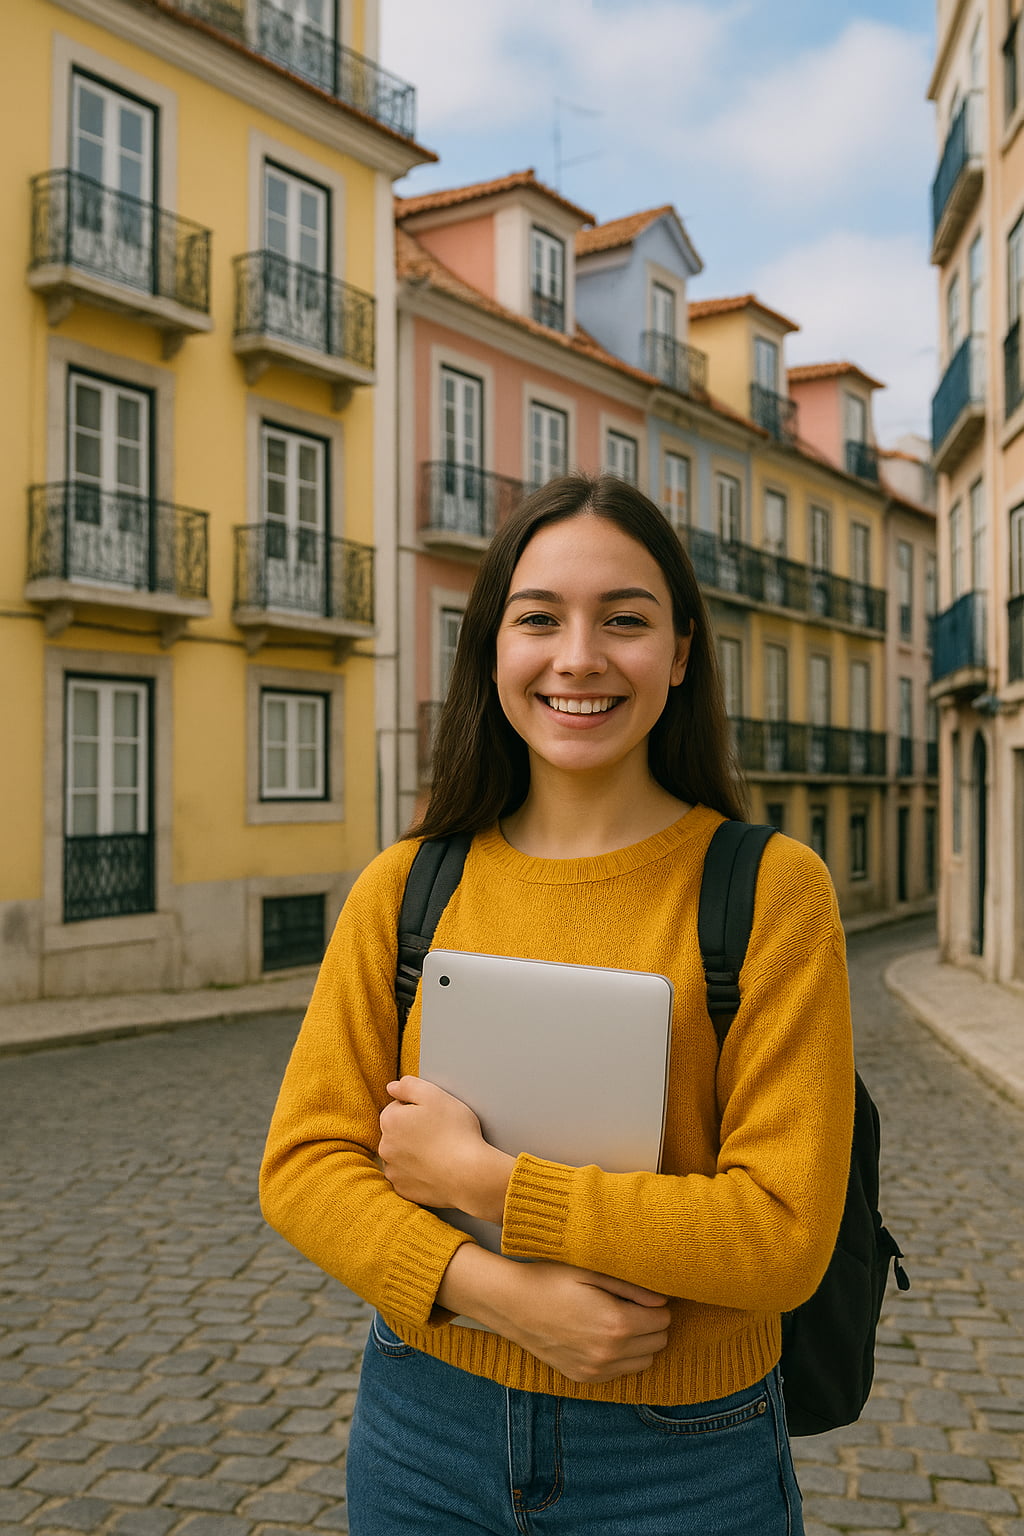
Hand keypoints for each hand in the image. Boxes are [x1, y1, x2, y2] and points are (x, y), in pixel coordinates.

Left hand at [378, 1076, 513, 1219]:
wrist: (469, 1174)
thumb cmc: (455, 1133)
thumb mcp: (435, 1095)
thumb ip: (409, 1085)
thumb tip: (392, 1087)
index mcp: (390, 1120)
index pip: (397, 1107)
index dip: (417, 1109)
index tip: (434, 1116)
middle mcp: (385, 1147)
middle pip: (397, 1132)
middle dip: (413, 1130)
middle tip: (439, 1132)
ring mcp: (393, 1171)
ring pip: (401, 1155)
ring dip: (414, 1152)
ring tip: (439, 1152)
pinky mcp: (403, 1190)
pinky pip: (407, 1176)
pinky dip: (418, 1173)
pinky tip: (436, 1168)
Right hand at [438, 1249, 671, 1383]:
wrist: (511, 1304)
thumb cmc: (550, 1280)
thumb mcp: (591, 1273)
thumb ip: (631, 1287)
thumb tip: (663, 1301)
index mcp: (616, 1323)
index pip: (662, 1320)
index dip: (657, 1305)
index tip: (644, 1294)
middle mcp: (610, 1353)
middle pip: (658, 1343)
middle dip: (652, 1324)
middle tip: (633, 1305)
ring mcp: (596, 1369)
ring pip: (643, 1362)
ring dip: (640, 1343)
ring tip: (619, 1321)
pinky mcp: (583, 1377)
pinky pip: (619, 1372)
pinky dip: (621, 1357)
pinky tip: (603, 1336)